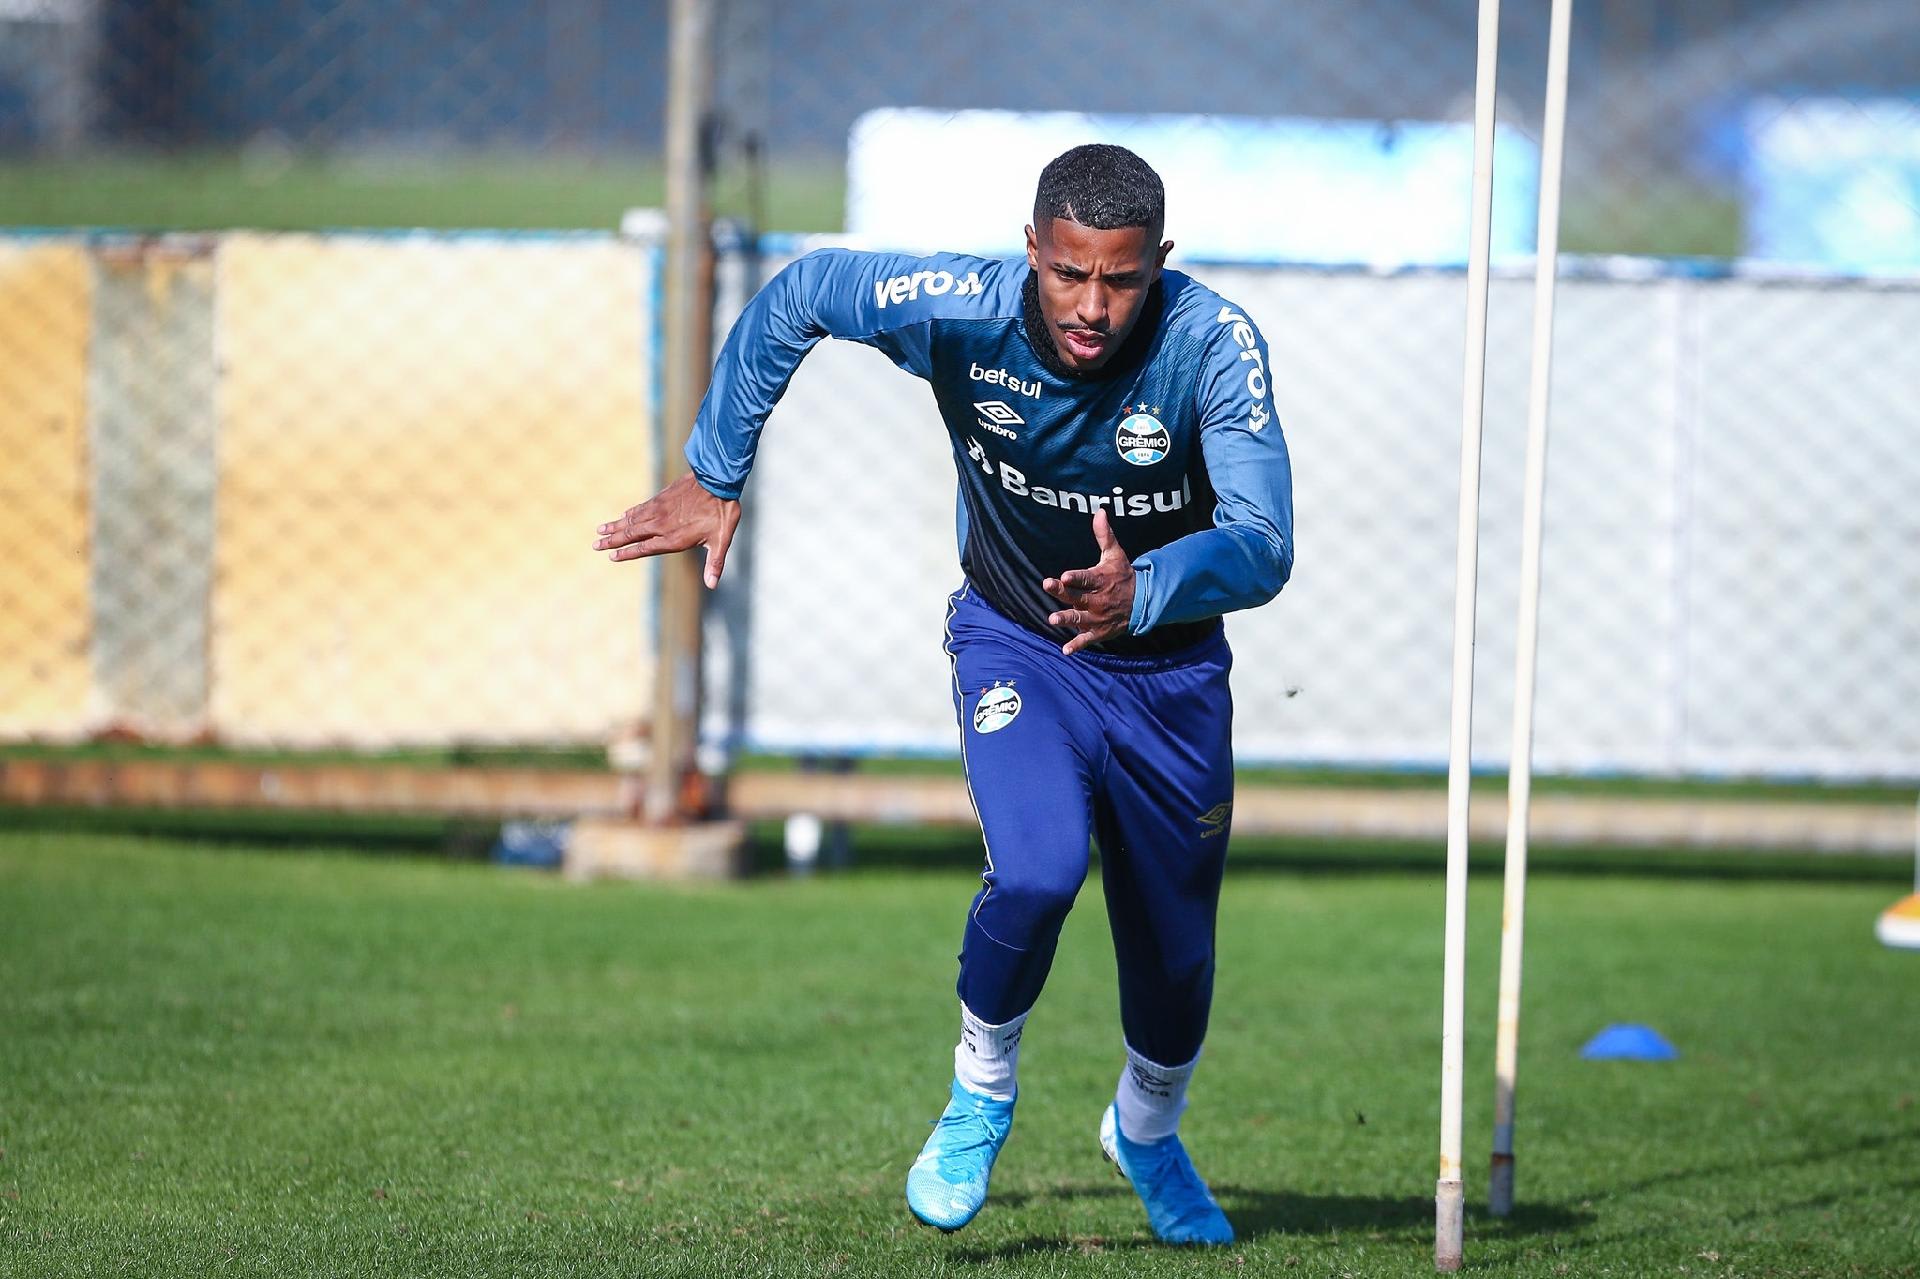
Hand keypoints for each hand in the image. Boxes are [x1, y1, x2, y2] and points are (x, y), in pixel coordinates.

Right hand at [593, 472, 741, 588]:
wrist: (717, 480)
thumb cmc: (721, 512)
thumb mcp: (722, 540)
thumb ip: (715, 563)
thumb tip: (712, 585)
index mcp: (673, 538)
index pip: (644, 548)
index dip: (626, 553)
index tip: (611, 557)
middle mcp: (661, 524)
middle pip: (631, 534)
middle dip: (612, 541)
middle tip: (595, 545)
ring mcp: (659, 509)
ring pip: (632, 520)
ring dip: (615, 526)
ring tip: (600, 530)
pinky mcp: (661, 497)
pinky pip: (641, 508)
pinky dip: (629, 513)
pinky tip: (622, 515)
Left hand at [1042, 509, 1134, 654]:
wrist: (1143, 602)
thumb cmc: (1123, 575)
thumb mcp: (1115, 555)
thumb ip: (1104, 535)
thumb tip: (1099, 511)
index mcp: (1100, 579)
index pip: (1085, 577)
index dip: (1075, 577)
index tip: (1064, 575)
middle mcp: (1098, 599)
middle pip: (1077, 596)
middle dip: (1062, 592)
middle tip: (1049, 586)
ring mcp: (1098, 617)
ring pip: (1079, 618)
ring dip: (1067, 619)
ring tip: (1052, 619)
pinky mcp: (1099, 631)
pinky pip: (1087, 639)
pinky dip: (1078, 645)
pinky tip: (1065, 650)